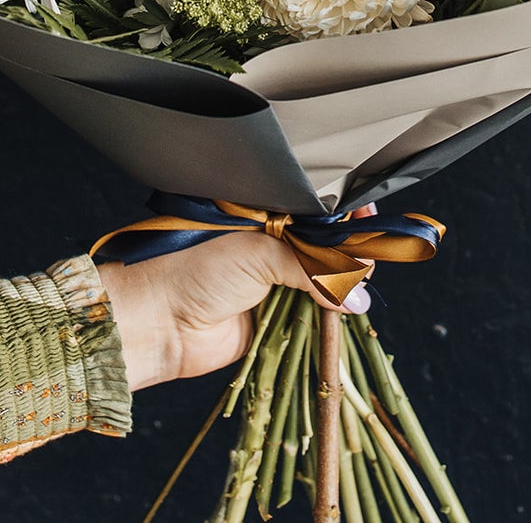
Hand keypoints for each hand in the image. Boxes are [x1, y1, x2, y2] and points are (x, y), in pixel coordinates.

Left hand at [99, 228, 371, 391]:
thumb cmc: (196, 267)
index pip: (312, 210)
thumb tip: (358, 292)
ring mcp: (270, 283)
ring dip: (341, 288)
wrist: (156, 320)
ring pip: (319, 284)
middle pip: (322, 248)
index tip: (370, 217)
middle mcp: (268, 245)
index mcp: (261, 215)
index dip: (342, 215)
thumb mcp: (260, 253)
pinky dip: (327, 319)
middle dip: (347, 253)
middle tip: (373, 254)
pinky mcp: (270, 321)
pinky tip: (347, 313)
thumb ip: (312, 268)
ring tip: (363, 285)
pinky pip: (309, 318)